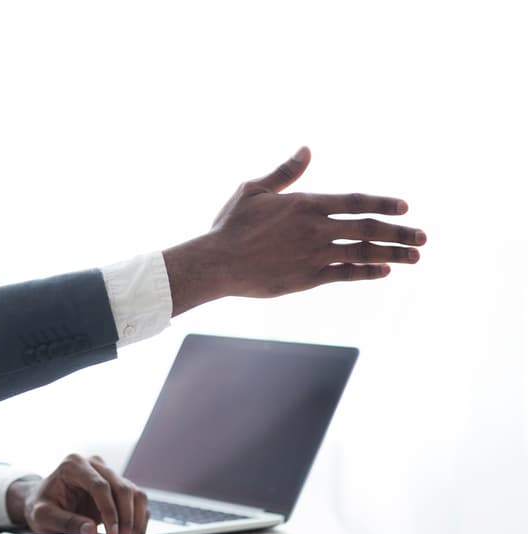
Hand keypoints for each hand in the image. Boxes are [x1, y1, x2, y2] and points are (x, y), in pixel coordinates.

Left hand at [6, 454, 148, 533]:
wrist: (44, 502)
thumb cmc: (41, 505)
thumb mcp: (43, 516)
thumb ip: (64, 522)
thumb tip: (91, 531)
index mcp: (74, 465)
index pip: (100, 485)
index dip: (109, 511)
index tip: (112, 533)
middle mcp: (95, 465)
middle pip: (122, 489)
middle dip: (127, 520)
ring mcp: (109, 474)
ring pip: (135, 495)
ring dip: (136, 522)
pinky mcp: (118, 488)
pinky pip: (137, 503)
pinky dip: (138, 523)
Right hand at [163, 146, 426, 314]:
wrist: (216, 263)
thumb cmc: (231, 225)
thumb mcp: (254, 190)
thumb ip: (285, 172)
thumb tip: (307, 149)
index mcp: (305, 204)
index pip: (355, 201)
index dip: (383, 203)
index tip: (406, 207)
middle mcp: (315, 229)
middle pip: (368, 229)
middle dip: (400, 233)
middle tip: (423, 237)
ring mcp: (314, 255)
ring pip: (363, 253)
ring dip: (393, 254)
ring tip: (414, 257)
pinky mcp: (307, 278)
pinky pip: (345, 274)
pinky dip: (367, 273)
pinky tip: (384, 271)